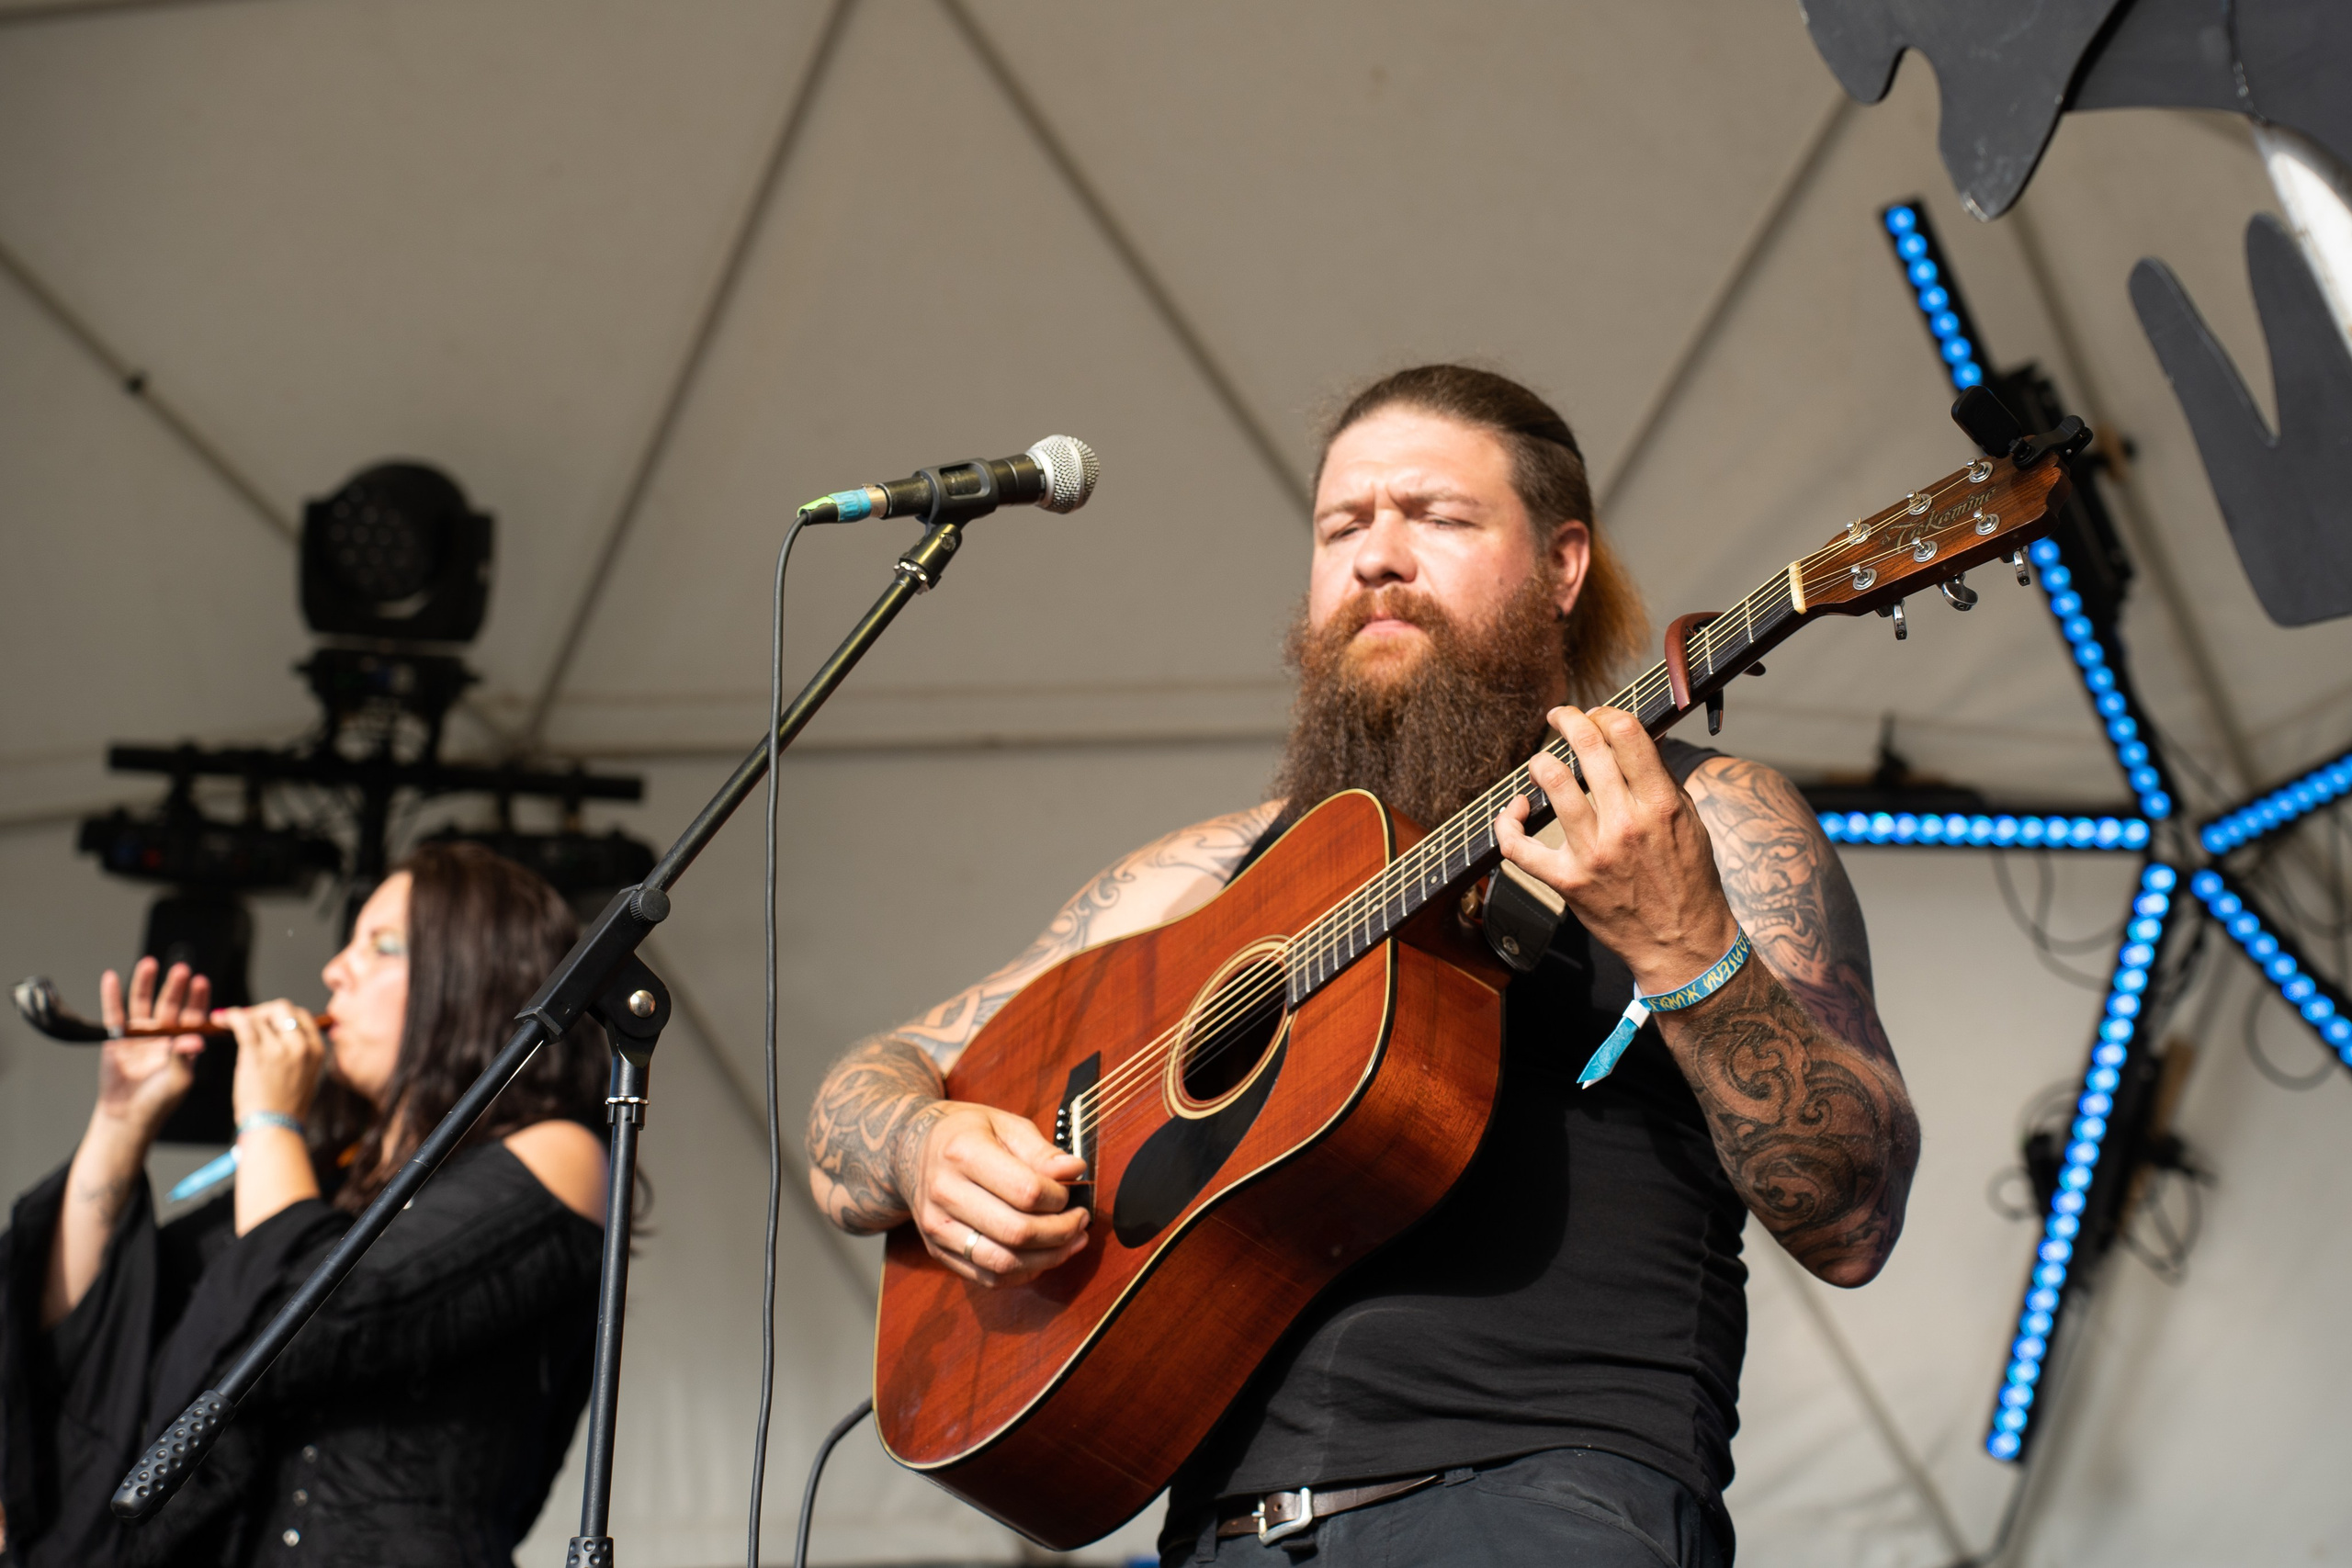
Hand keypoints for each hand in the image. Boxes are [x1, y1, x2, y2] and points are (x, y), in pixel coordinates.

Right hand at [91, 958, 211, 1136]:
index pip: (193, 1016)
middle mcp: (163, 1034)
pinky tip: (111, 978)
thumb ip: (184, 1057)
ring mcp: (140, 1034)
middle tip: (181, 969)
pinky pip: (114, 1014)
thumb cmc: (160, 1101)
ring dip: (146, 984)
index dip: (197, 999)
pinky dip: (112, 996)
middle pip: (170, 1004)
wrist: (129, 1115)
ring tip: (150, 963)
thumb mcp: (178, 1080)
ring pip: (143, 1003)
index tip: (201, 982)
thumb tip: (196, 1040)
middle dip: (175, 987)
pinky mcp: (116, 1038)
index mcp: (183, 1042)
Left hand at [222, 999, 326, 1125]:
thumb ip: (299, 1055)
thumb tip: (278, 1038)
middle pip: (283, 1009)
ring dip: (242, 1015)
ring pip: (260, 1016)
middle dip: (263, 1011)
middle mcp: (301, 1045)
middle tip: (248, 1020)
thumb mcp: (305, 1078)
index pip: (301, 1016)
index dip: (281, 1014)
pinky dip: (231, 1017)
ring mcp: (280, 1048)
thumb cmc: (285, 1110)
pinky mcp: (257, 1053)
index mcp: (317, 1050)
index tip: (267, 1020)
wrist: (275, 1129)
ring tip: (227, 1020)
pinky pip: (243, 1024)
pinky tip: (221, 1019)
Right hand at [895, 1101, 1089, 1287]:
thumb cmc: (964, 1133)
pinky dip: (1023, 1273)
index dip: (1060, 1198)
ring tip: (1071, 1241)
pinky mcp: (937, 1250)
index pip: (1025, 1191)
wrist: (909, 1151)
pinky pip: (988, 1277)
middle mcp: (945, 1193)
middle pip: (1016, 1232)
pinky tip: (1043, 1256)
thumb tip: (1074, 1171)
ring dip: (1048, 1258)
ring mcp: (937, 1227)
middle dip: (1061, 1232)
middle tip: (1080, 1220)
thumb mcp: (1004, 1123)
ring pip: (1003, 1263)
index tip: (1070, 1191)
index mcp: (963, 1153)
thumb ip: (1040, 1150)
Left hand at [1494, 705, 1739, 993]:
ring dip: (1541, 762)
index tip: (1596, 716)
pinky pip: (1518, 847)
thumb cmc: (1689, 879)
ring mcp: (1593, 853)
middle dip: (1568, 720)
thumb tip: (1635, 738)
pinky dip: (1507, 823)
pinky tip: (1514, 810)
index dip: (1605, 714)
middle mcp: (1625, 824)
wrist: (1682, 943)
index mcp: (1660, 804)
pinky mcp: (1567, 881)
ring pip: (1552, 782)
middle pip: (1586, 747)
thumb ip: (1660, 779)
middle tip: (1560, 717)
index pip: (1625, 733)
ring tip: (1541, 762)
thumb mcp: (1689, 821)